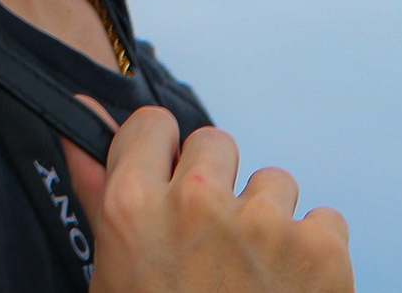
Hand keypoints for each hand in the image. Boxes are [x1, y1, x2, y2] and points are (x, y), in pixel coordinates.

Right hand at [62, 97, 352, 292]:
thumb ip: (101, 194)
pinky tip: (290, 291)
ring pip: (273, 181)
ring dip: (268, 221)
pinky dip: (315, 254)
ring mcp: (263, 222)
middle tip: (212, 246)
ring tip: (252, 279)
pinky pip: (324, 219)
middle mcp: (197, 203)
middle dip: (218, 185)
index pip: (151, 125)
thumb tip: (77, 131)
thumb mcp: (115, 276)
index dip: (162, 156)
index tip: (168, 180)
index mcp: (134, 209)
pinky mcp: (320, 247)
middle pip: (215, 144)